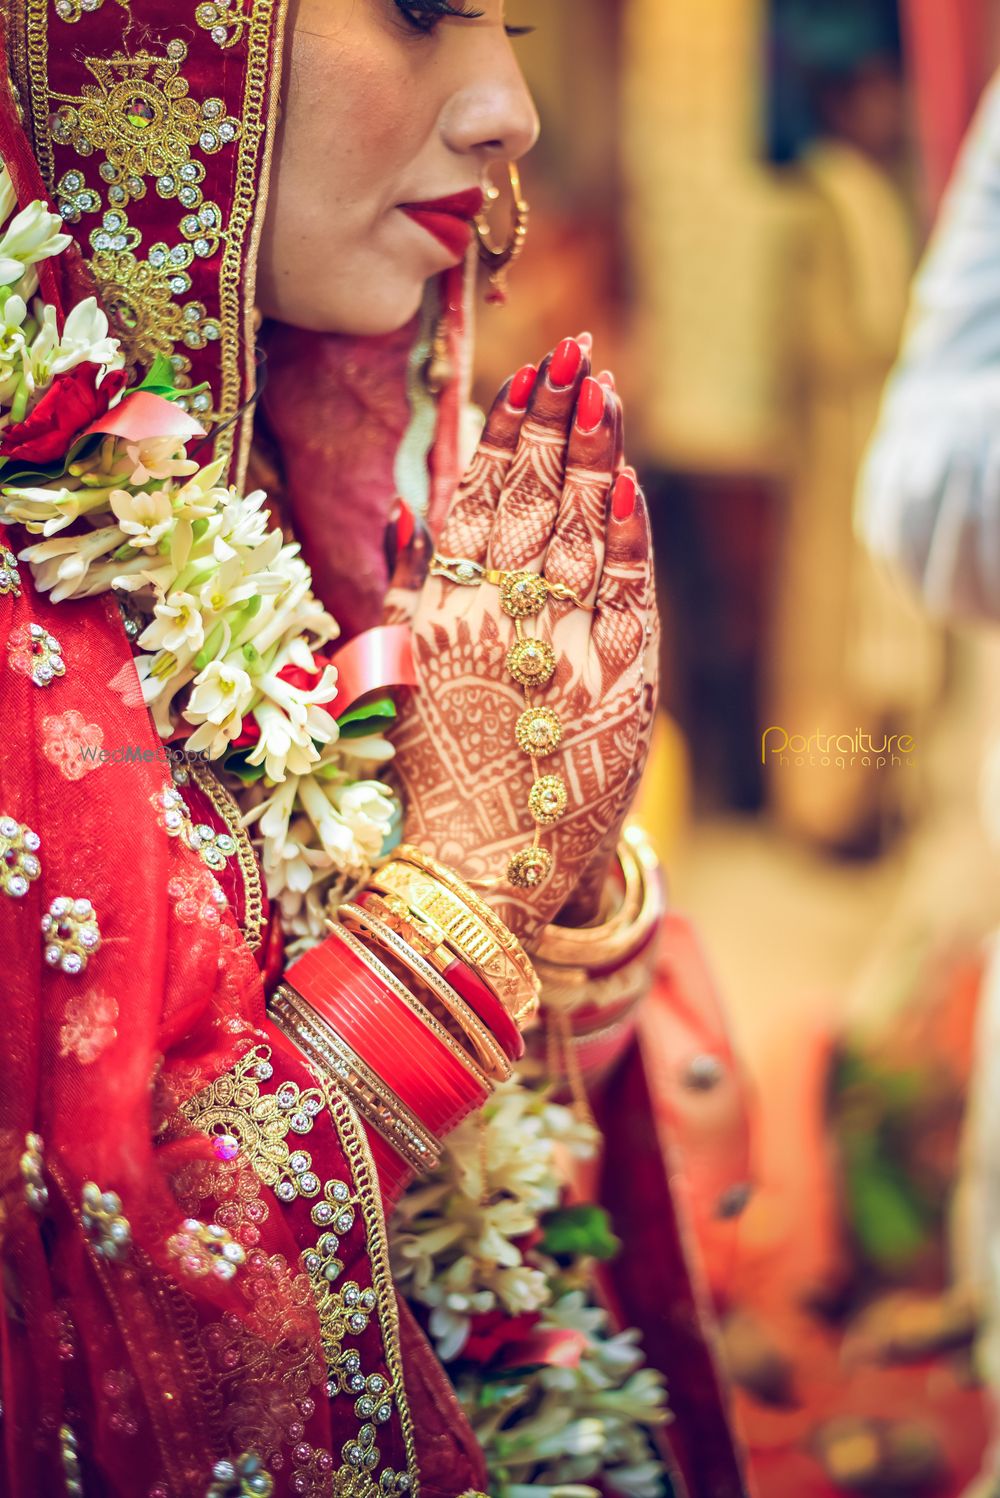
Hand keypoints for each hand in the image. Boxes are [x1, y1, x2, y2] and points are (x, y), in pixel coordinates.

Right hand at [387, 336, 658, 947]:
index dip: (504, 434)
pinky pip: (630, 601)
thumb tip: (418, 514)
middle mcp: (500, 624)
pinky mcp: (616, 693)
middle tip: (576, 354)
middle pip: (535, 501)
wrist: (471, 875)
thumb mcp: (393, 681)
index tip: (523, 376)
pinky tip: (632, 486)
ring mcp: (561, 654)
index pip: (478, 501)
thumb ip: (407, 595)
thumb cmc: (429, 779)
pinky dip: (631, 540)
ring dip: (595, 458)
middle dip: (556, 421)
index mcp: (441, 615)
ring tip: (604, 391)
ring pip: (583, 535)